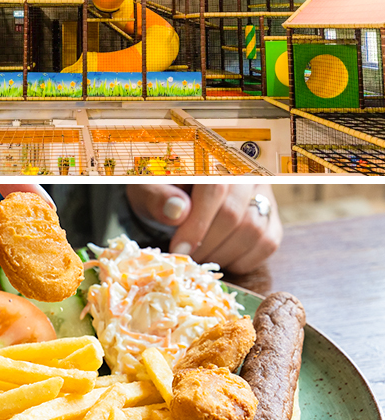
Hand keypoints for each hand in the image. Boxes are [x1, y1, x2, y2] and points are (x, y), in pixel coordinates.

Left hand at [125, 184, 281, 273]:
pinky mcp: (271, 218)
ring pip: (255, 231)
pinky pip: (268, 243)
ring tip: (199, 258)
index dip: (197, 225)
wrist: (175, 197)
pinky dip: (242, 260)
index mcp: (215, 160)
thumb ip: (158, 196)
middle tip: (186, 258)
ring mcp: (263, 196)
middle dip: (206, 244)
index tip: (179, 250)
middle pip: (235, 215)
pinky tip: (219, 258)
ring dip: (223, 254)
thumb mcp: (148, 189)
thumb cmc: (161, 191)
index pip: (215, 190)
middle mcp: (246, 175)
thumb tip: (177, 211)